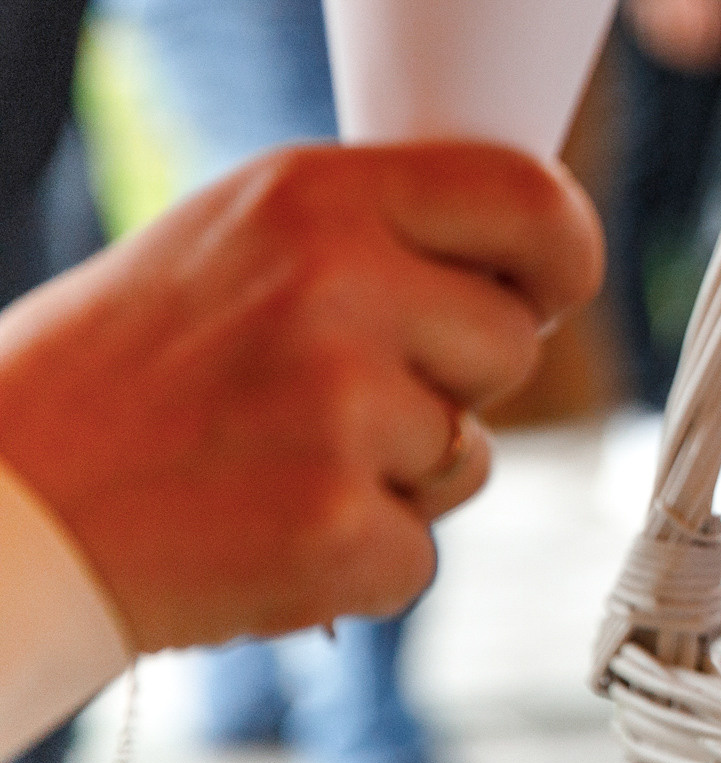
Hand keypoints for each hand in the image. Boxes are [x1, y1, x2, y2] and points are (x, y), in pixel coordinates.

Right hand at [0, 144, 604, 652]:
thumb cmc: (117, 376)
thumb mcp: (233, 244)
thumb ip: (375, 237)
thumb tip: (528, 255)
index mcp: (313, 197)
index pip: (530, 202)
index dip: (562, 254)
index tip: (549, 286)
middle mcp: (337, 288)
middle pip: (515, 344)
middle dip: (454, 385)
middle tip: (328, 401)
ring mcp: (340, 413)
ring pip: (471, 457)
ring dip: (397, 478)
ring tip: (266, 464)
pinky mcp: (334, 529)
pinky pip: (419, 553)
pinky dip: (352, 564)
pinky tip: (254, 535)